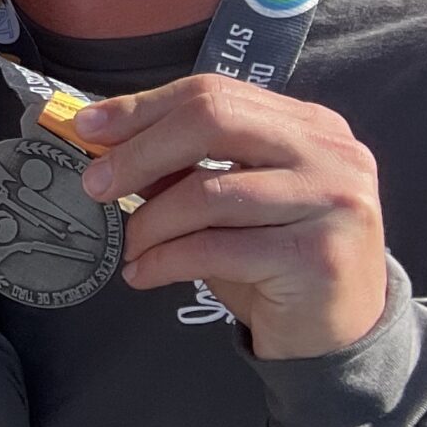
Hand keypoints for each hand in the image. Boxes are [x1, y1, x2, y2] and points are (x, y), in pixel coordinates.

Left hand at [74, 76, 386, 360]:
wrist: (338, 332)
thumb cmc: (273, 256)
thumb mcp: (228, 200)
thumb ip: (181, 165)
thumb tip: (102, 140)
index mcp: (308, 124)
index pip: (213, 93)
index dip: (143, 107)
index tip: (88, 127)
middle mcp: (330, 153)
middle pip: (212, 121)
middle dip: (139, 152)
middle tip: (96, 185)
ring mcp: (332, 201)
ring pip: (208, 192)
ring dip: (150, 222)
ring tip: (128, 246)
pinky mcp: (317, 256)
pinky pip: (216, 248)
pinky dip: (165, 260)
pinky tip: (143, 273)